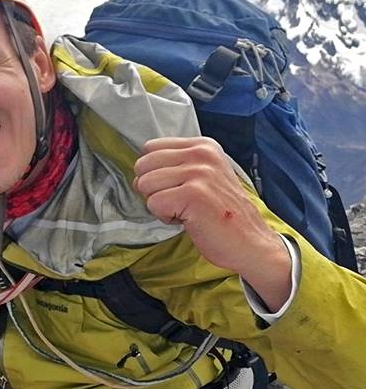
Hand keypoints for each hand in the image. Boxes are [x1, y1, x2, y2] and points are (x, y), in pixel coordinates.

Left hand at [134, 137, 290, 308]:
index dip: (155, 173)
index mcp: (202, 146)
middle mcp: (201, 154)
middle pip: (143, 166)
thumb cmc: (220, 213)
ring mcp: (198, 173)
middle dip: (153, 189)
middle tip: (181, 202)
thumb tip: (138, 172)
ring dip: (160, 204)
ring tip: (186, 210)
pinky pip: (153, 204)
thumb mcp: (204, 176)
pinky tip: (189, 219)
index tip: (179, 187)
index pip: (150, 149)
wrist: (249, 242)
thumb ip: (175, 165)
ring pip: (145, 184)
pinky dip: (165, 217)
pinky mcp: (193, 194)